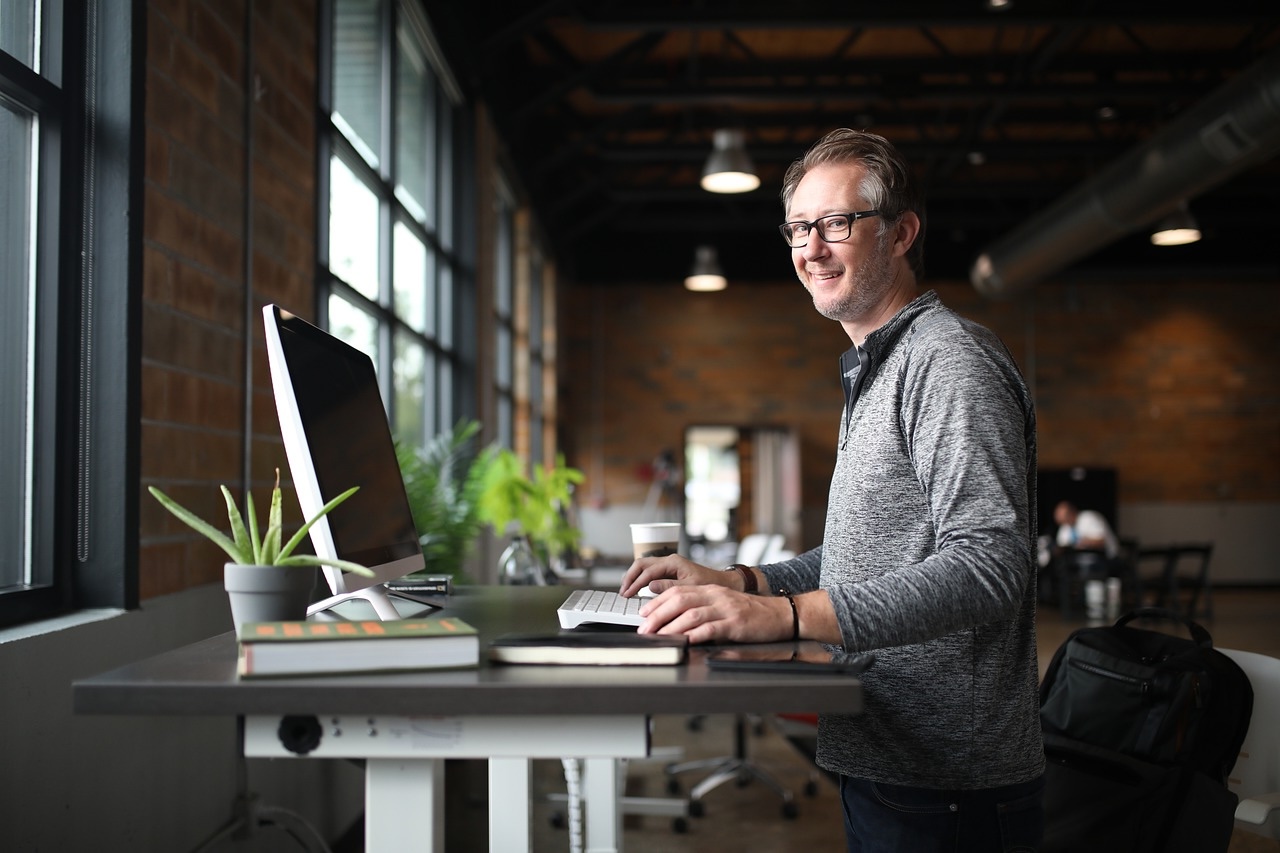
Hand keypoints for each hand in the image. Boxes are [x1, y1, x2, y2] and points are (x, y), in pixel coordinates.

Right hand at [618, 554, 726, 596]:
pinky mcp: (669, 570)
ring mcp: (668, 564)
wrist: (721, 583)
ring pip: (644, 566)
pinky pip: (649, 571)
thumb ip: (669, 587)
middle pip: (641, 564)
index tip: (628, 595)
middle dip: (630, 577)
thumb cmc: (708, 584)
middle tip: (623, 592)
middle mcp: (668, 560)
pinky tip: (637, 588)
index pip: (648, 571)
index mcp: (673, 562)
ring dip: (633, 577)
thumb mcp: (689, 588)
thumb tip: (650, 587)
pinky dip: (640, 578)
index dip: (636, 583)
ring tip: (626, 590)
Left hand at [635, 584, 793, 644]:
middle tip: (644, 628)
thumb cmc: (751, 613)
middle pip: (680, 600)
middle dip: (658, 615)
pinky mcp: (736, 624)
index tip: (643, 614)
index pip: (677, 591)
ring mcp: (726, 609)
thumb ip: (702, 607)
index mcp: (710, 590)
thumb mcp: (723, 604)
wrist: (780, 614)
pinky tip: (685, 641)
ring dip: (671, 626)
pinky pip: (712, 628)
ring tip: (658, 637)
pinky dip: (696, 634)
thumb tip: (675, 619)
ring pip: (692, 614)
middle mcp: (716, 596)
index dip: (657, 602)